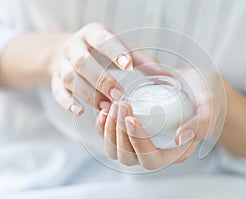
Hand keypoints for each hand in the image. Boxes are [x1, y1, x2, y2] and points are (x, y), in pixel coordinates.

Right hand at [50, 23, 164, 115]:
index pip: (102, 40)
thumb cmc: (102, 52)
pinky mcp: (55, 80)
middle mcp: (74, 46)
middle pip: (83, 62)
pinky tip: (80, 112)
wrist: (70, 52)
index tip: (128, 66)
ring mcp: (62, 64)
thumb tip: (164, 74)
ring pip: (71, 78)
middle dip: (102, 79)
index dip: (114, 52)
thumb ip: (140, 58)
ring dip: (89, 94)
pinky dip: (68, 103)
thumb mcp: (120, 48)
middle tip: (119, 95)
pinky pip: (57, 91)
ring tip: (106, 107)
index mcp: (93, 33)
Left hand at [95, 68, 225, 168]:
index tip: (132, 118)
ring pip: (116, 150)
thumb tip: (182, 138)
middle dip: (120, 133)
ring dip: (109, 129)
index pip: (151, 159)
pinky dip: (103, 126)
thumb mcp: (210, 105)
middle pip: (128, 157)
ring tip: (114, 105)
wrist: (197, 86)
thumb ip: (202, 122)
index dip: (138, 143)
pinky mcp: (133, 130)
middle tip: (122, 105)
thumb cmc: (206, 95)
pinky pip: (111, 136)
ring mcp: (142, 142)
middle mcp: (157, 151)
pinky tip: (105, 109)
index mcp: (176, 152)